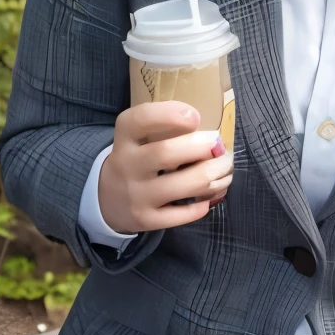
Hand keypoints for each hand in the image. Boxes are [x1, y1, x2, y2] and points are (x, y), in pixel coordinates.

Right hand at [98, 101, 233, 233]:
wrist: (108, 200)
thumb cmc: (137, 160)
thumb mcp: (138, 140)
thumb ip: (166, 131)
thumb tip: (212, 136)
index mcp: (125, 139)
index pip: (139, 120)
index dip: (168, 115)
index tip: (194, 116)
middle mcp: (127, 166)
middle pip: (165, 153)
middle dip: (202, 148)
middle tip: (220, 147)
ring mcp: (136, 195)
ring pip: (182, 185)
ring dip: (213, 176)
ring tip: (225, 169)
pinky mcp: (145, 219)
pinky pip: (181, 214)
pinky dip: (202, 205)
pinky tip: (210, 196)